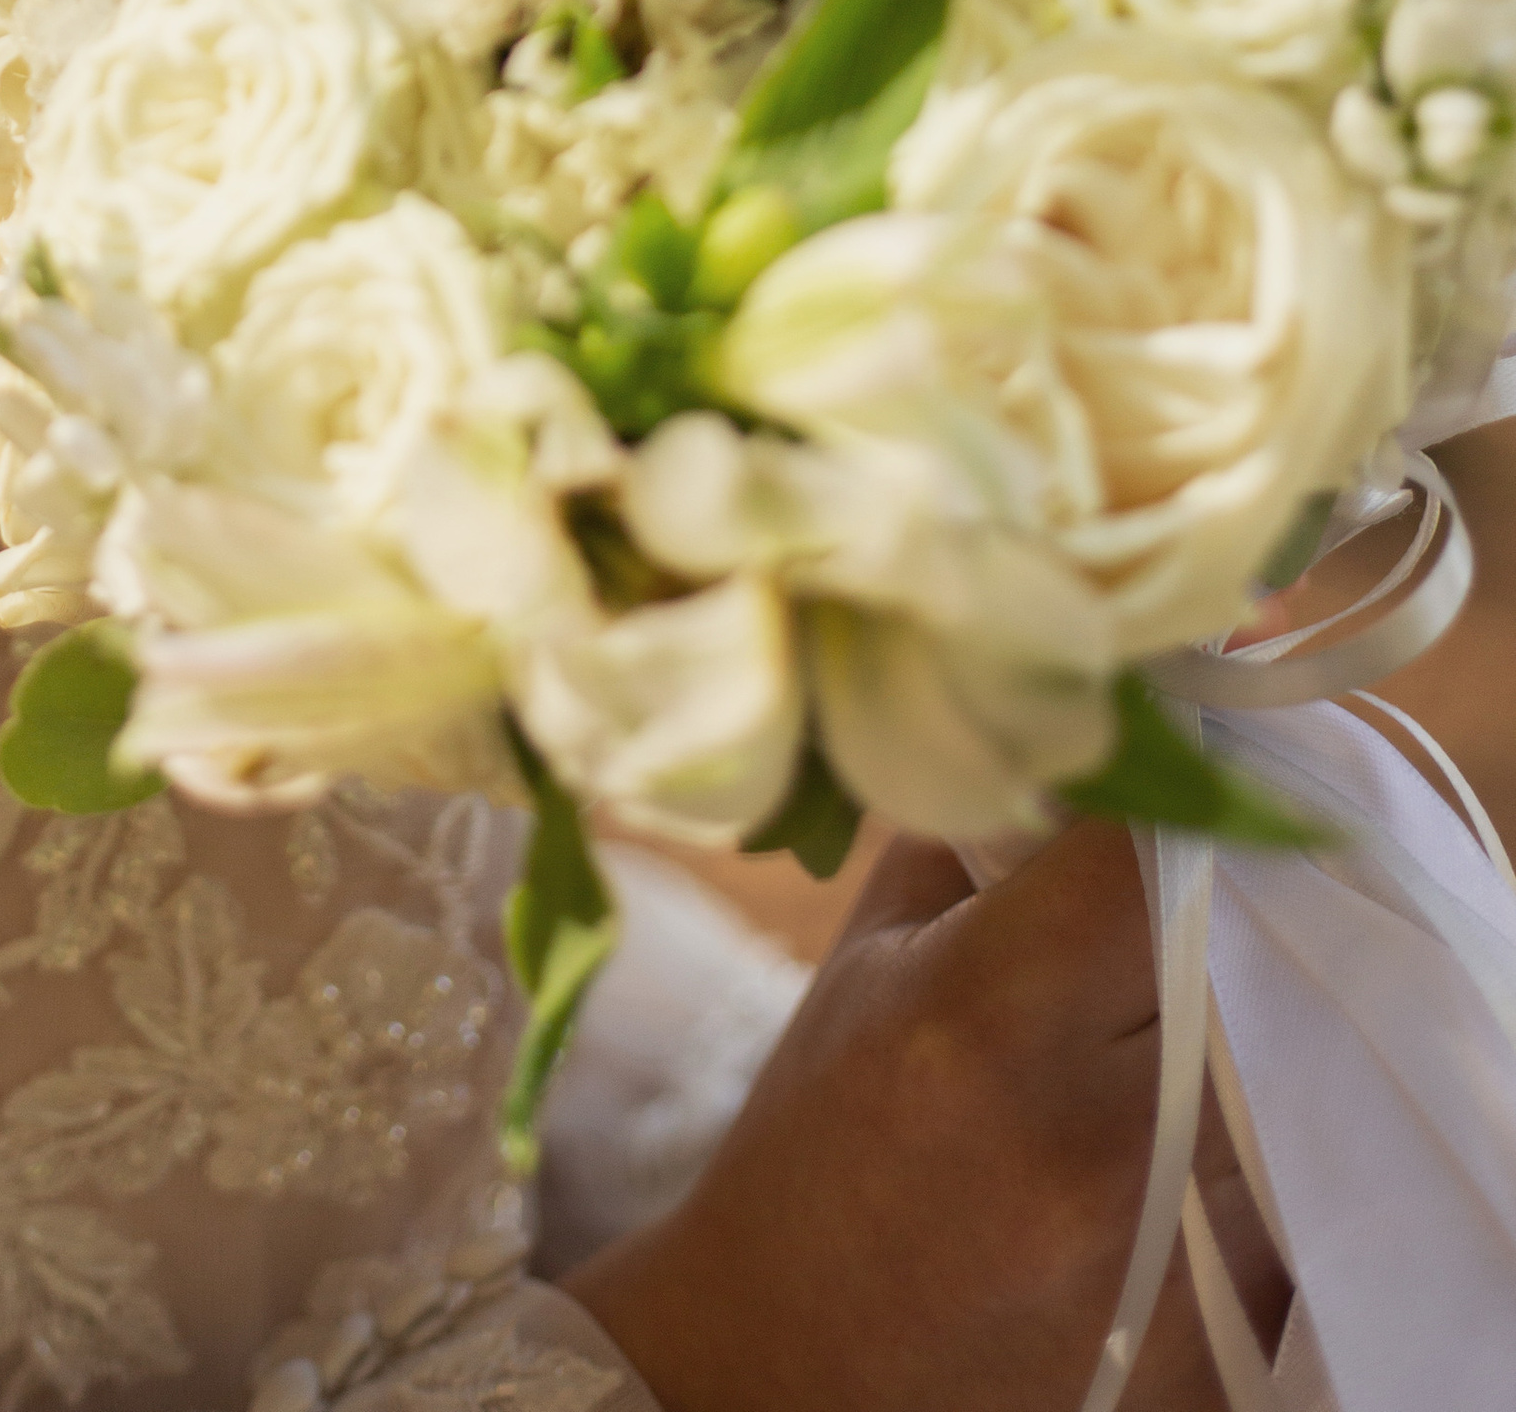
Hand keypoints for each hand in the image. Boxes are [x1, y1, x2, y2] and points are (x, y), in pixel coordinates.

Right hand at [564, 822, 1288, 1411]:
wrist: (795, 1367)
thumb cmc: (819, 1142)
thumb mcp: (873, 957)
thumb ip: (983, 831)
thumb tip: (1093, 734)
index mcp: (979, 1016)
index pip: (1145, 850)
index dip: (1162, 794)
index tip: (1158, 773)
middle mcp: (1085, 1132)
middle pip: (1236, 952)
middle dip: (1212, 905)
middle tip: (1168, 894)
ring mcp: (1162, 1249)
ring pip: (1280, 1070)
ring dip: (1239, 1028)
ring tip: (1150, 1026)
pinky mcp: (1218, 1339)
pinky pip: (1287, 1191)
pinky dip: (1250, 1146)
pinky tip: (1166, 1130)